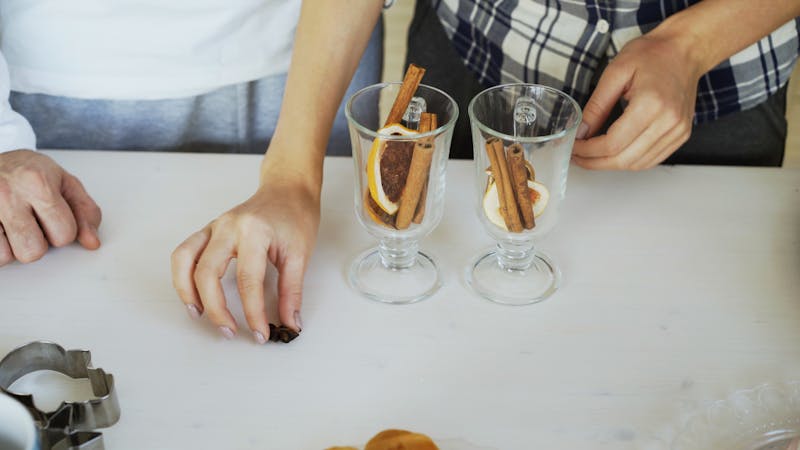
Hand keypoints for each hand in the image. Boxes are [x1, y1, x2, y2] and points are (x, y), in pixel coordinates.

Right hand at [0, 150, 101, 265]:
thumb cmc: (30, 172)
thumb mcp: (65, 183)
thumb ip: (85, 212)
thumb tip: (92, 243)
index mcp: (37, 183)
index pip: (64, 234)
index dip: (63, 231)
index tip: (53, 217)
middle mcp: (7, 194)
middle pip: (33, 251)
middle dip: (38, 242)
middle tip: (31, 223)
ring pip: (5, 257)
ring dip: (12, 247)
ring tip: (13, 225)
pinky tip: (0, 229)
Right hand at [171, 162, 319, 343]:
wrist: (288, 188)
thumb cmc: (295, 216)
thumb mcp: (301, 253)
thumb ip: (292, 291)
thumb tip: (290, 324)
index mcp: (254, 231)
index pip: (248, 281)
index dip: (253, 313)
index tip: (260, 333)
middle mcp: (228, 227)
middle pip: (207, 273)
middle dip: (216, 309)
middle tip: (230, 331)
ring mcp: (214, 226)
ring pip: (184, 260)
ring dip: (186, 291)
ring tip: (199, 315)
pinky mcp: (208, 230)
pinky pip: (185, 253)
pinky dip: (184, 276)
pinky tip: (195, 295)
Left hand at [572, 32, 701, 169]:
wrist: (684, 50)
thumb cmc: (652, 54)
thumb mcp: (615, 72)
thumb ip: (597, 105)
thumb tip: (581, 132)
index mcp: (652, 104)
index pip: (613, 143)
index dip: (588, 151)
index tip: (573, 147)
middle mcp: (669, 122)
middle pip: (624, 159)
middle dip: (595, 162)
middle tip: (576, 156)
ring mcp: (678, 131)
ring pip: (637, 164)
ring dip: (610, 165)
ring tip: (591, 156)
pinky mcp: (681, 135)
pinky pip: (651, 160)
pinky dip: (629, 161)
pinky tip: (613, 154)